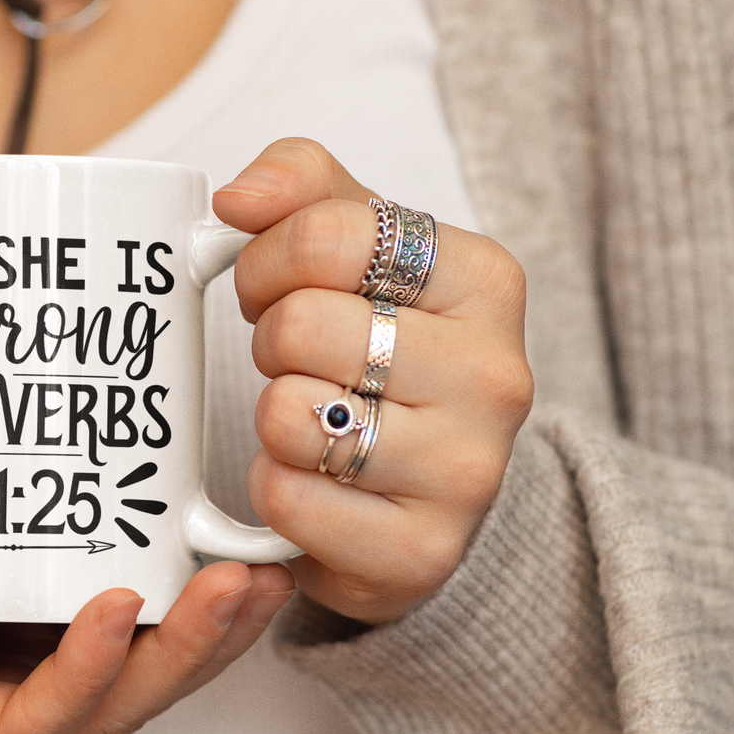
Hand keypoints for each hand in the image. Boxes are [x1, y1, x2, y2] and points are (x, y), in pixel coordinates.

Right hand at [0, 514, 293, 733]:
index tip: (122, 600)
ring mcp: (25, 666)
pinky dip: (182, 595)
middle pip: (115, 706)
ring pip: (138, 673)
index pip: (34, 722)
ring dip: (207, 632)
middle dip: (185, 652)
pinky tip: (228, 548)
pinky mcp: (37, 617)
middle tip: (240, 583)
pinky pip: (126, 622)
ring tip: (266, 572)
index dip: (87, 672)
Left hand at [215, 138, 532, 625]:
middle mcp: (495, 375)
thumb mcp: (354, 243)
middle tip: (294, 361)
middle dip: (268, 340)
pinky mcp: (422, 552)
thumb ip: (299, 181)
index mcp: (484, 279)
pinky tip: (314, 483)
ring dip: (272, 417)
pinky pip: (286, 500)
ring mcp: (468, 471)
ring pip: (289, 415)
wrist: (425, 486)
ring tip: (312, 418)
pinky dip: (274, 489)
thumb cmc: (380, 345)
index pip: (325, 235)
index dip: (266, 259)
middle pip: (300, 324)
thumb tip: (239, 197)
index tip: (273, 285)